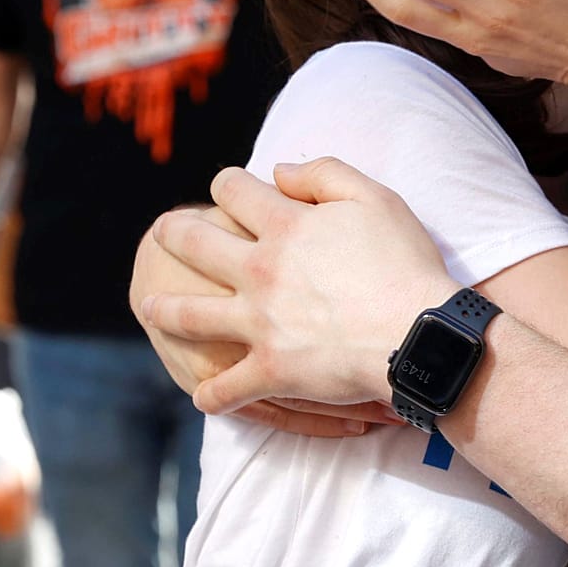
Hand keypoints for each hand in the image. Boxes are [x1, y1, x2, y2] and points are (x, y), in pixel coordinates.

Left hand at [137, 159, 457, 414]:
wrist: (419, 336)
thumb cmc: (405, 264)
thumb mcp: (376, 197)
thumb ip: (324, 173)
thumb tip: (277, 171)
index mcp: (285, 226)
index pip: (234, 191)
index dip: (226, 184)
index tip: (225, 187)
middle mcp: (260, 270)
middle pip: (195, 244)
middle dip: (174, 233)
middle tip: (162, 232)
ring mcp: (259, 323)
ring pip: (190, 316)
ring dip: (164, 310)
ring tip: (148, 307)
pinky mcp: (270, 370)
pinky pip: (227, 388)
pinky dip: (212, 395)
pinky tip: (203, 395)